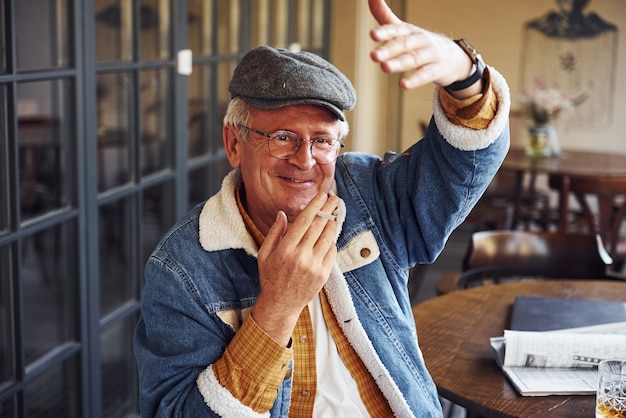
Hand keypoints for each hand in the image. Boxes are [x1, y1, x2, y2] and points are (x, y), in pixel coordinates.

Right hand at [251, 193, 338, 344]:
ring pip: (328, 237)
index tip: (322, 195)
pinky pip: (331, 252)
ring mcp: (314, 266)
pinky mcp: (323, 275)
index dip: (315, 205)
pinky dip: (331, 241)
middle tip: (334, 198)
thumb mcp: (265, 254)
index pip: (304, 221)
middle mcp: (301, 257)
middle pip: (319, 226)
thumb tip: (283, 214)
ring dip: (333, 223)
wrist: (280, 304)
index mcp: (285, 249)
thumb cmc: (270, 277)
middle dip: (329, 209)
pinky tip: (329, 236)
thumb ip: (275, 232)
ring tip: (334, 213)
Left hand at [368, 0, 478, 93]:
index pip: (397, 29)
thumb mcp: (404, 30)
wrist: (455, 58)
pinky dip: (415, 80)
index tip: (373, 35)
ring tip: (385, 67)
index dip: (385, 32)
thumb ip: (385, 17)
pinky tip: (404, 85)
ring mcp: (431, 54)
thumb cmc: (422, 44)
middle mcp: (420, 40)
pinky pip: (426, 74)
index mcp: (410, 31)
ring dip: (399, 63)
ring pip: (413, 59)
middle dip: (388, 50)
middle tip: (373, 56)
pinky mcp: (438, 69)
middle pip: (404, 44)